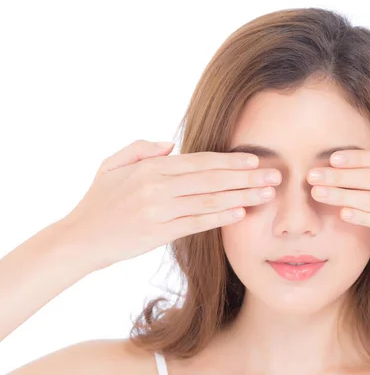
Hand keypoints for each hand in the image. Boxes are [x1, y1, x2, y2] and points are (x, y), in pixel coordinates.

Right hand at [60, 139, 280, 269]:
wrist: (80, 238)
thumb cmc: (99, 201)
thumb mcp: (113, 165)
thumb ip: (142, 149)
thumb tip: (172, 145)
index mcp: (151, 167)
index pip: (200, 161)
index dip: (230, 160)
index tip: (255, 159)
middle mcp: (158, 186)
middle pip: (212, 178)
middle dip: (247, 176)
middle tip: (275, 175)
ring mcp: (159, 209)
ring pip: (209, 199)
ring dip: (242, 196)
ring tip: (268, 194)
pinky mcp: (159, 233)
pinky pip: (196, 223)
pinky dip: (220, 217)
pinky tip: (241, 214)